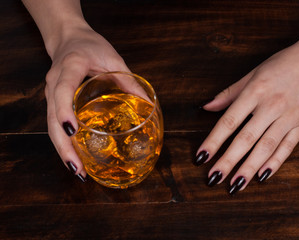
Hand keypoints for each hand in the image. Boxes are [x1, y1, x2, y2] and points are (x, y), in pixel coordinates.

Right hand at [45, 25, 129, 180]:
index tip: (72, 130)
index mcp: (68, 67)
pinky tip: (75, 157)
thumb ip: (128, 79)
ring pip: (50, 126)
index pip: (62, 90)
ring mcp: (50, 93)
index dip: (65, 110)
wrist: (67, 38)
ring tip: (77, 171)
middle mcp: (54, 83)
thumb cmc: (89, 45)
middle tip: (77, 167)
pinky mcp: (53, 101)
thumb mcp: (112, 57)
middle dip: (63, 145)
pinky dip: (63, 142)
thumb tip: (147, 102)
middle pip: (52, 119)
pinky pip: (54, 125)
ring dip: (63, 150)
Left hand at [195, 41, 298, 193]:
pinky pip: (287, 148)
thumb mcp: (252, 74)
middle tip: (213, 178)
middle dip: (228, 160)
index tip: (201, 156)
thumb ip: (229, 93)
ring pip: (266, 147)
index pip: (229, 121)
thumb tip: (206, 106)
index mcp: (255, 91)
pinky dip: (274, 163)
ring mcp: (289, 116)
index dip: (214, 140)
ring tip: (235, 185)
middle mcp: (271, 105)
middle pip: (246, 138)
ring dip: (249, 168)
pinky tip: (262, 176)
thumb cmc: (280, 65)